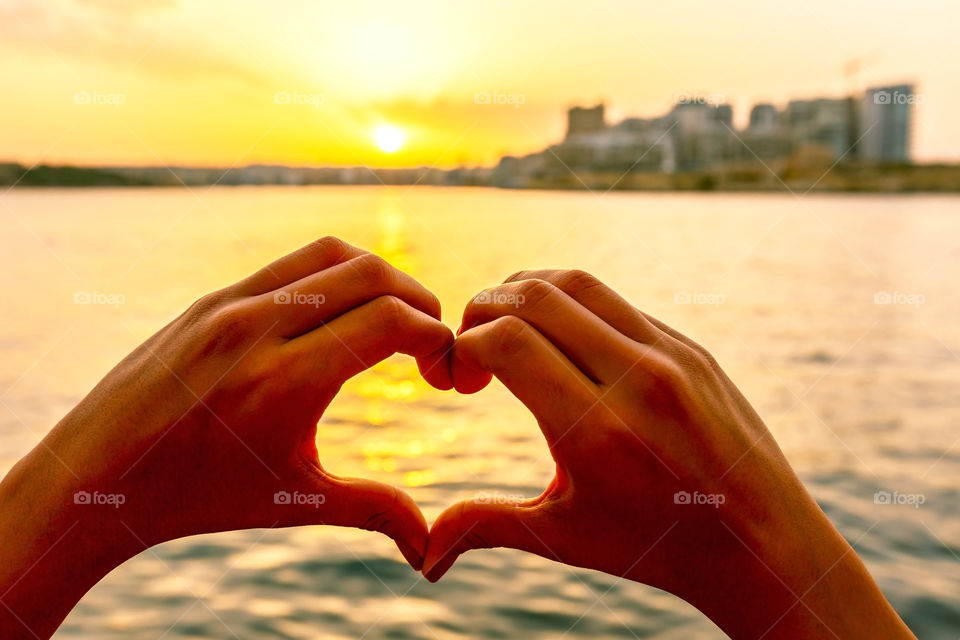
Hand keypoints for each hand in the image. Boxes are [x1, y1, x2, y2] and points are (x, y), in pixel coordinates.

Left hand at [0, 237, 453, 637]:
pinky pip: (292, 263)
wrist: (99, 475)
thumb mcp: (292, 500)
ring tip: (396, 316)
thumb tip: (430, 546)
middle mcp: (258, 328)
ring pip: (332, 254)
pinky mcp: (213, 298)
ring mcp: (230, 304)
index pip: (390, 321)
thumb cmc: (198, 494)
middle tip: (433, 342)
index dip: (437, 338)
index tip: (445, 373)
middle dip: (422, 301)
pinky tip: (342, 311)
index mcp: (284, 382)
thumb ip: (372, 510)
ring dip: (381, 276)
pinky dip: (336, 274)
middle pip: (372, 274)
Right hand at [424, 270, 913, 638]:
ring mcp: (670, 355)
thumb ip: (486, 527)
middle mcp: (637, 381)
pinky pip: (615, 301)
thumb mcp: (565, 538)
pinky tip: (557, 338)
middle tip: (470, 348)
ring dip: (523, 292)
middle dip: (481, 309)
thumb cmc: (654, 545)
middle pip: (534, 296)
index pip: (508, 341)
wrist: (758, 542)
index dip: (461, 347)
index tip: (455, 380)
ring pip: (576, 283)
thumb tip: (424, 556)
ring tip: (505, 329)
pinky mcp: (689, 346)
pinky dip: (569, 304)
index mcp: (598, 431)